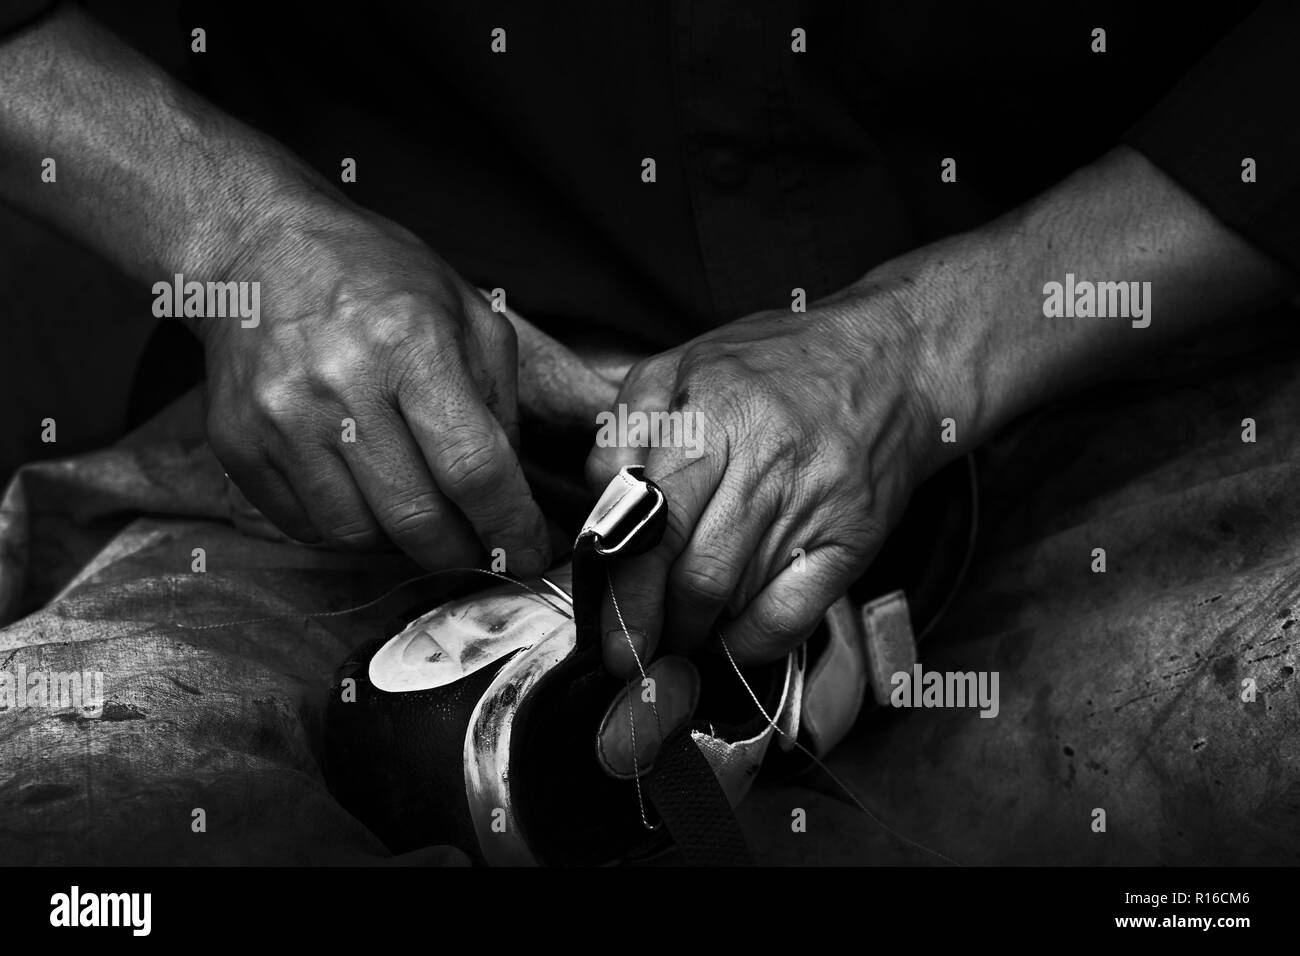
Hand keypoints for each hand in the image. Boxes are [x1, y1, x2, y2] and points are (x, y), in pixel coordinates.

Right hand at [199, 200, 549, 573]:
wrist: (255, 246)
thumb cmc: (373, 276)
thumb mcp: (466, 313)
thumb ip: (500, 402)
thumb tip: (508, 492)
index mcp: (411, 345)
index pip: (473, 468)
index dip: (509, 525)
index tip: (526, 553)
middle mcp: (341, 385)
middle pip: (417, 517)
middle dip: (462, 552)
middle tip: (481, 551)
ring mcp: (281, 419)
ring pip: (359, 535)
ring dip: (401, 542)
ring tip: (419, 511)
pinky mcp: (238, 443)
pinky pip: (306, 526)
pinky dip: (346, 527)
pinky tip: (362, 492)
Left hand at [586, 283, 946, 675]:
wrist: (894, 362)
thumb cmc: (777, 365)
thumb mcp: (683, 364)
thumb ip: (626, 428)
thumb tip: (600, 504)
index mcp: (714, 411)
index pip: (654, 521)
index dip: (625, 589)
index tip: (610, 631)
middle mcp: (766, 459)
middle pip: (696, 574)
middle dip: (656, 625)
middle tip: (635, 649)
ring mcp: (816, 502)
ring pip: (738, 600)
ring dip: (699, 631)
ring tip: (680, 629)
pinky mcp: (854, 537)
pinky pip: (792, 615)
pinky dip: (752, 642)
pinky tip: (732, 634)